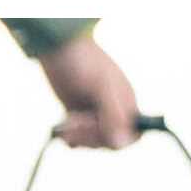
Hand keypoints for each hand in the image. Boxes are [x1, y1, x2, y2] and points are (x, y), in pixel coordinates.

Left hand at [38, 34, 141, 149]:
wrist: (57, 48)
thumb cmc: (83, 61)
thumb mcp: (101, 87)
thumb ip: (113, 115)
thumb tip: (122, 143)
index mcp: (126, 103)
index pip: (132, 135)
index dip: (117, 139)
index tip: (98, 130)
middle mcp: (114, 111)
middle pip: (109, 142)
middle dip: (91, 137)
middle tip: (74, 122)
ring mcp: (95, 114)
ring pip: (92, 142)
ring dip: (79, 137)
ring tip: (67, 122)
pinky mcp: (78, 116)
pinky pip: (78, 138)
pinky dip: (70, 137)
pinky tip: (62, 128)